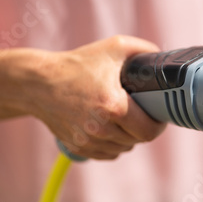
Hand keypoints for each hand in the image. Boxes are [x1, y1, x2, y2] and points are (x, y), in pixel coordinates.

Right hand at [24, 36, 165, 158]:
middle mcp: (101, 129)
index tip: (158, 117)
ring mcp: (88, 141)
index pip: (149, 131)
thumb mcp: (114, 47)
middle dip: (143, 127)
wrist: (39, 83)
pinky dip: (113, 144)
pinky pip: (108, 154)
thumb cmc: (77, 64)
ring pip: (123, 148)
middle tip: (141, 113)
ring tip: (122, 118)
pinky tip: (109, 128)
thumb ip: (144, 51)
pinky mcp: (78, 148)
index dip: (159, 125)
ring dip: (128, 137)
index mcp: (113, 107)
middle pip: (138, 141)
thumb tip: (164, 60)